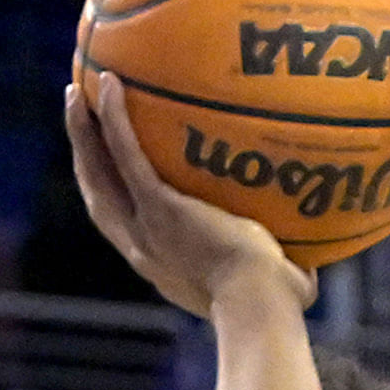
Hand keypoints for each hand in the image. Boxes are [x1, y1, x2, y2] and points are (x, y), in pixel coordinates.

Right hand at [63, 72, 311, 325]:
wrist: (259, 307)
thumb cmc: (276, 306)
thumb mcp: (272, 285)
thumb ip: (282, 268)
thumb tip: (311, 263)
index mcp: (163, 265)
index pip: (127, 227)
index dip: (111, 196)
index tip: (108, 169)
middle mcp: (144, 248)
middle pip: (99, 195)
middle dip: (85, 158)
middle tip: (80, 119)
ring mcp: (146, 228)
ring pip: (99, 172)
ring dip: (83, 132)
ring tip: (77, 92)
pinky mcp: (158, 207)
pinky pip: (127, 153)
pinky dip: (115, 119)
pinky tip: (112, 83)